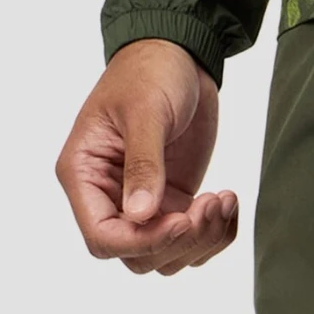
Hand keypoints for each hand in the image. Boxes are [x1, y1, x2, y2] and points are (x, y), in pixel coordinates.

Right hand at [55, 40, 238, 273]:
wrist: (178, 56)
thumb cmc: (149, 73)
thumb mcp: (145, 113)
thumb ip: (143, 165)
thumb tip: (140, 215)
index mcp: (84, 175)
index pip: (102, 237)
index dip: (143, 241)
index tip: (182, 219)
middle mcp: (108, 198)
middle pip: (137, 256)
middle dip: (179, 241)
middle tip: (209, 204)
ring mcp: (143, 204)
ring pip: (168, 257)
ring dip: (202, 240)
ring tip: (223, 199)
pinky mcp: (174, 203)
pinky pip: (193, 243)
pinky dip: (217, 234)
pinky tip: (228, 201)